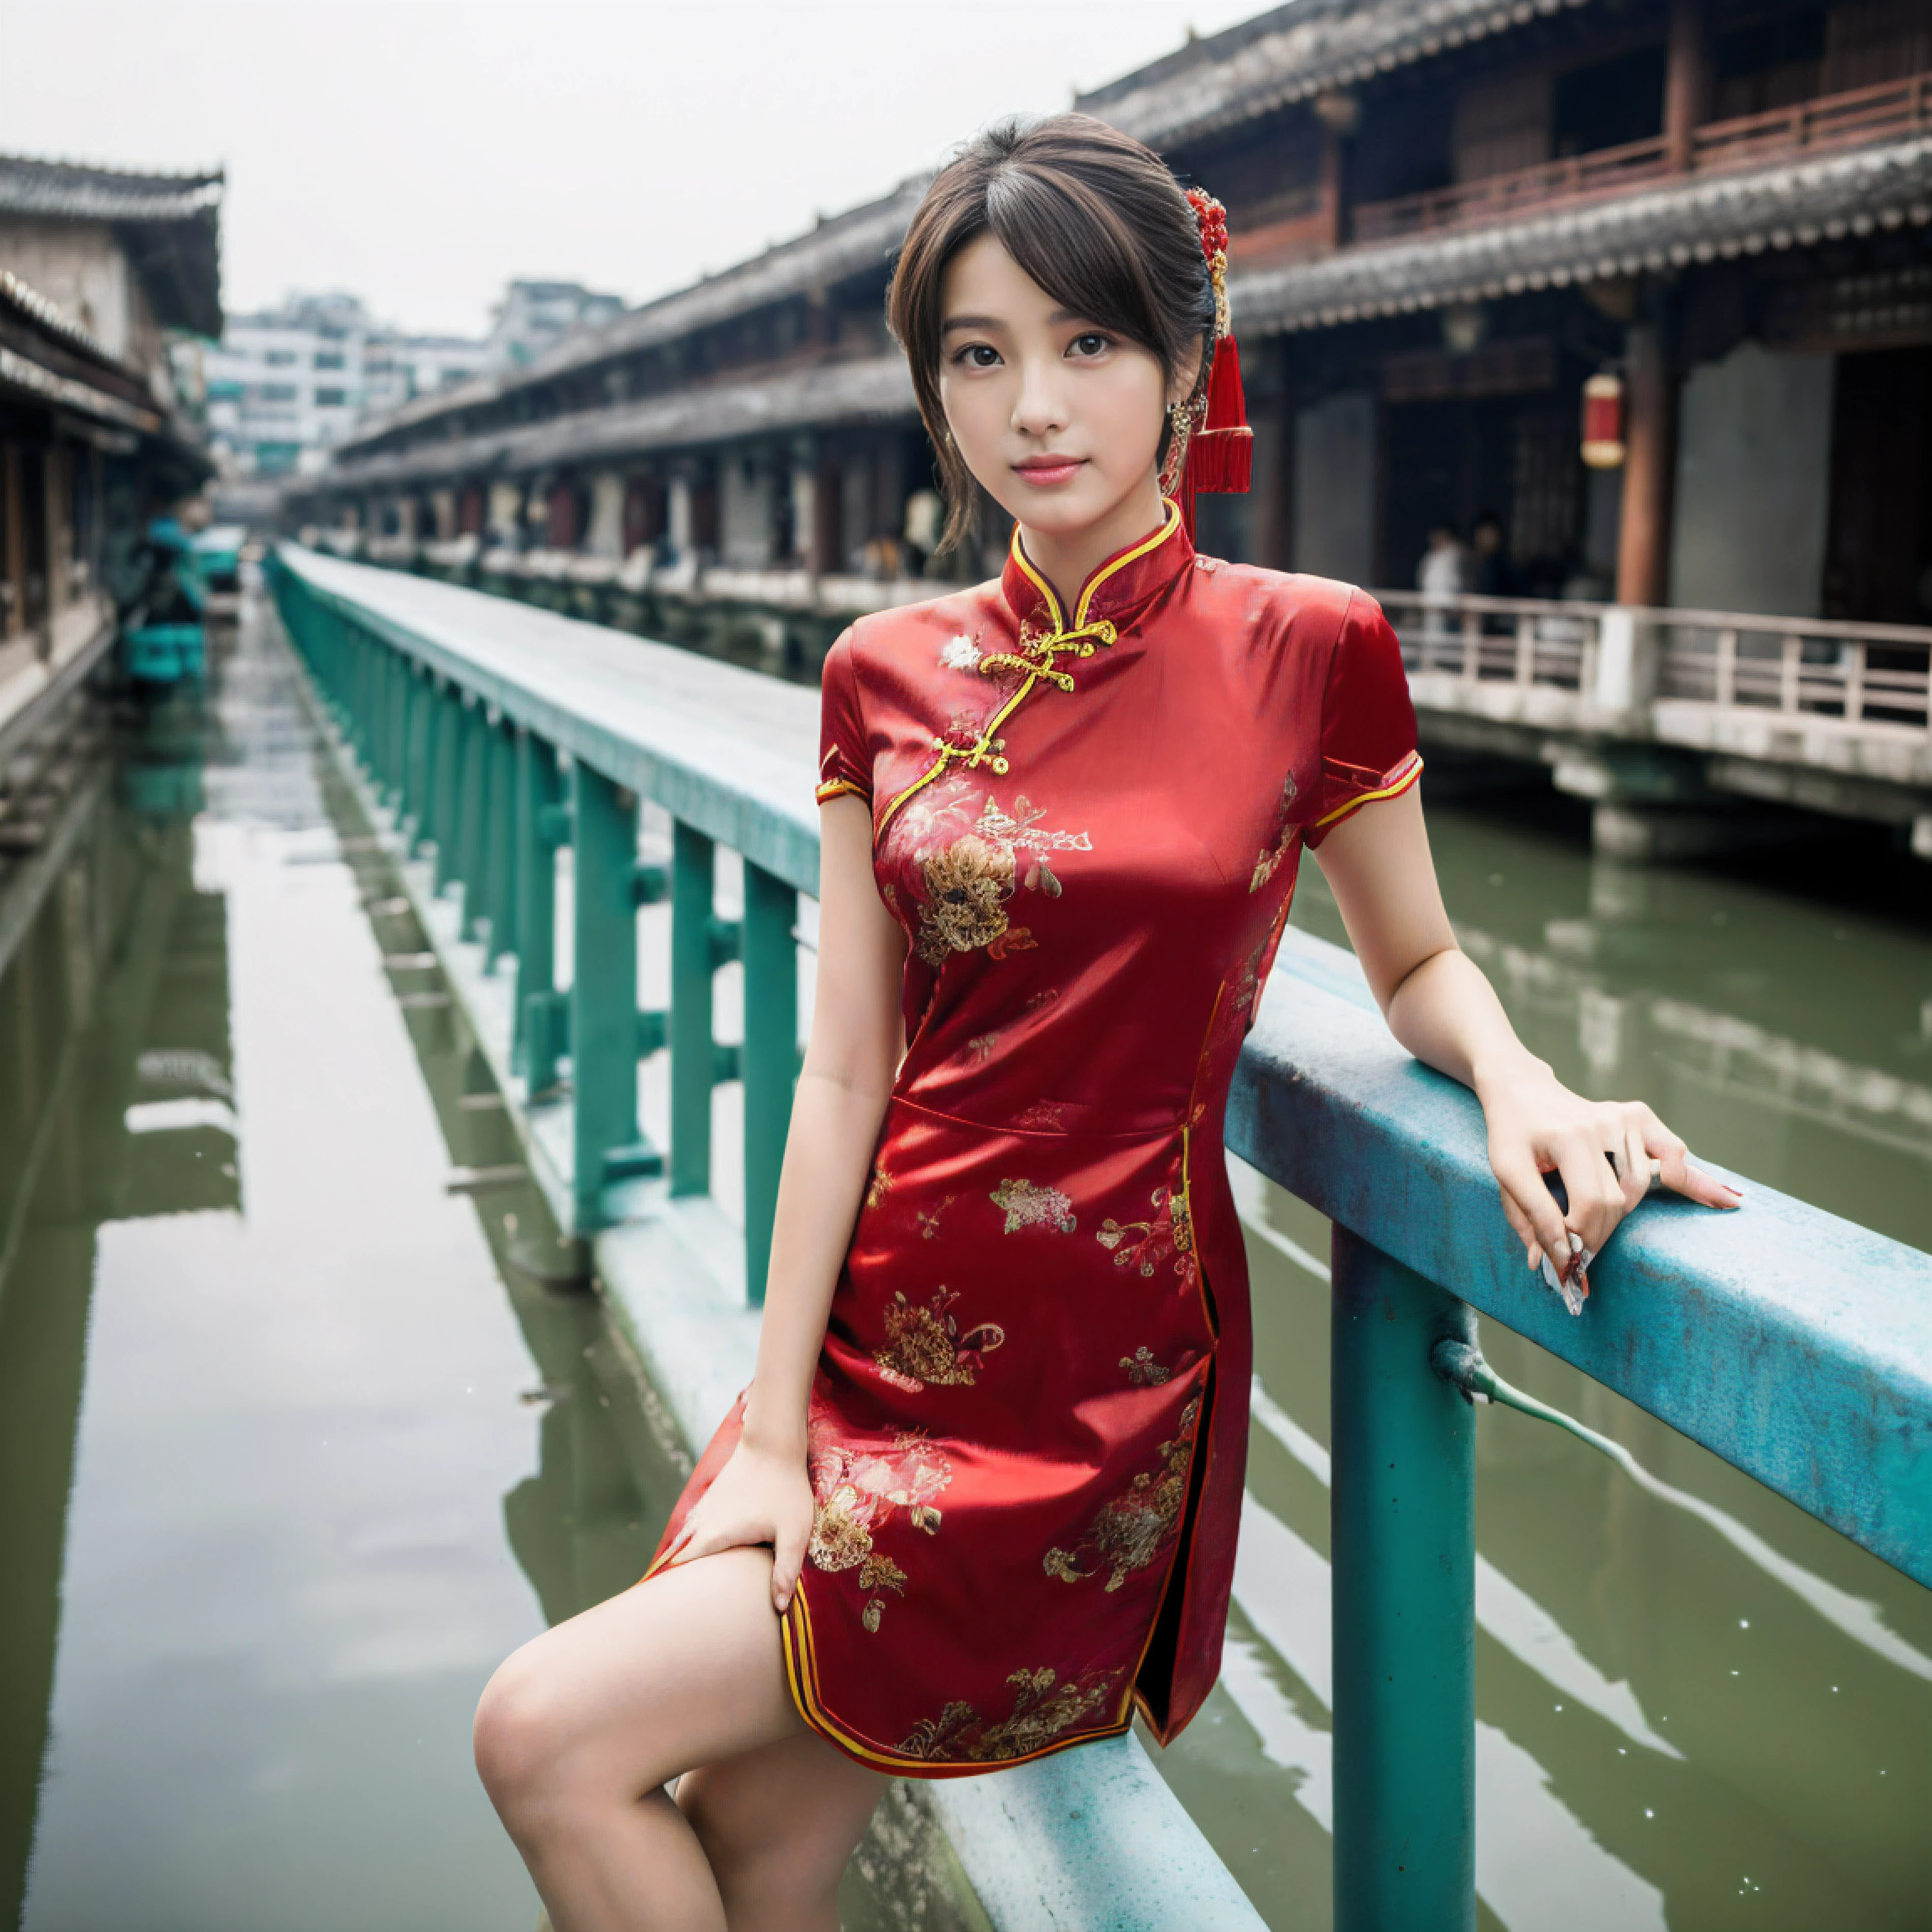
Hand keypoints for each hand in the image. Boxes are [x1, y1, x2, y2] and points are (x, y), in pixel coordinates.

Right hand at [660, 1433, 816, 1614]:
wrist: (773, 1443)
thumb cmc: (785, 1489)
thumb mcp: (794, 1532)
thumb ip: (786, 1569)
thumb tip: (779, 1608)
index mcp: (716, 1536)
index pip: (683, 1566)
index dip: (677, 1586)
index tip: (674, 1606)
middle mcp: (702, 1522)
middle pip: (679, 1554)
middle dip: (678, 1576)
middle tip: (680, 1599)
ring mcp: (705, 1507)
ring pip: (685, 1537)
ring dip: (685, 1555)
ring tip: (690, 1579)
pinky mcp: (712, 1496)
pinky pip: (694, 1523)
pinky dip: (693, 1537)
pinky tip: (703, 1546)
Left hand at [1478, 1060, 1740, 1281]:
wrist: (1521, 1091)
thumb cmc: (1511, 1136)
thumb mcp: (1505, 1174)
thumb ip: (1528, 1217)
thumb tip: (1548, 1264)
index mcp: (1564, 1137)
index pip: (1586, 1203)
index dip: (1578, 1241)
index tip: (1566, 1268)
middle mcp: (1598, 1124)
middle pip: (1614, 1201)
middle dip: (1596, 1236)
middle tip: (1581, 1259)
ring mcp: (1621, 1118)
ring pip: (1637, 1187)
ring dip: (1618, 1215)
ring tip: (1595, 1228)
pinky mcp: (1636, 1115)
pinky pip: (1670, 1152)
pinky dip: (1693, 1178)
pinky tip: (1726, 1201)